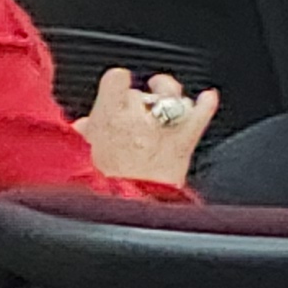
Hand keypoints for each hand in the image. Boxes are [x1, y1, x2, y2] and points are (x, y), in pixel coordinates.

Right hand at [81, 69, 214, 187]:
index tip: (117, 87)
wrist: (123, 209)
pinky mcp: (184, 140)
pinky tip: (207, 97)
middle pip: (142, 92)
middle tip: (135, 111)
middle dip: (139, 100)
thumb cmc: (97, 189)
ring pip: (172, 96)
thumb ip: (85, 134)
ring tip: (165, 98)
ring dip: (169, 96)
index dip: (117, 83)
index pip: (116, 79)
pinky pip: (201, 114)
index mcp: (108, 117)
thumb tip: (86, 124)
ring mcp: (164, 126)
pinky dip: (206, 104)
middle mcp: (138, 116)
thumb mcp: (80, 155)